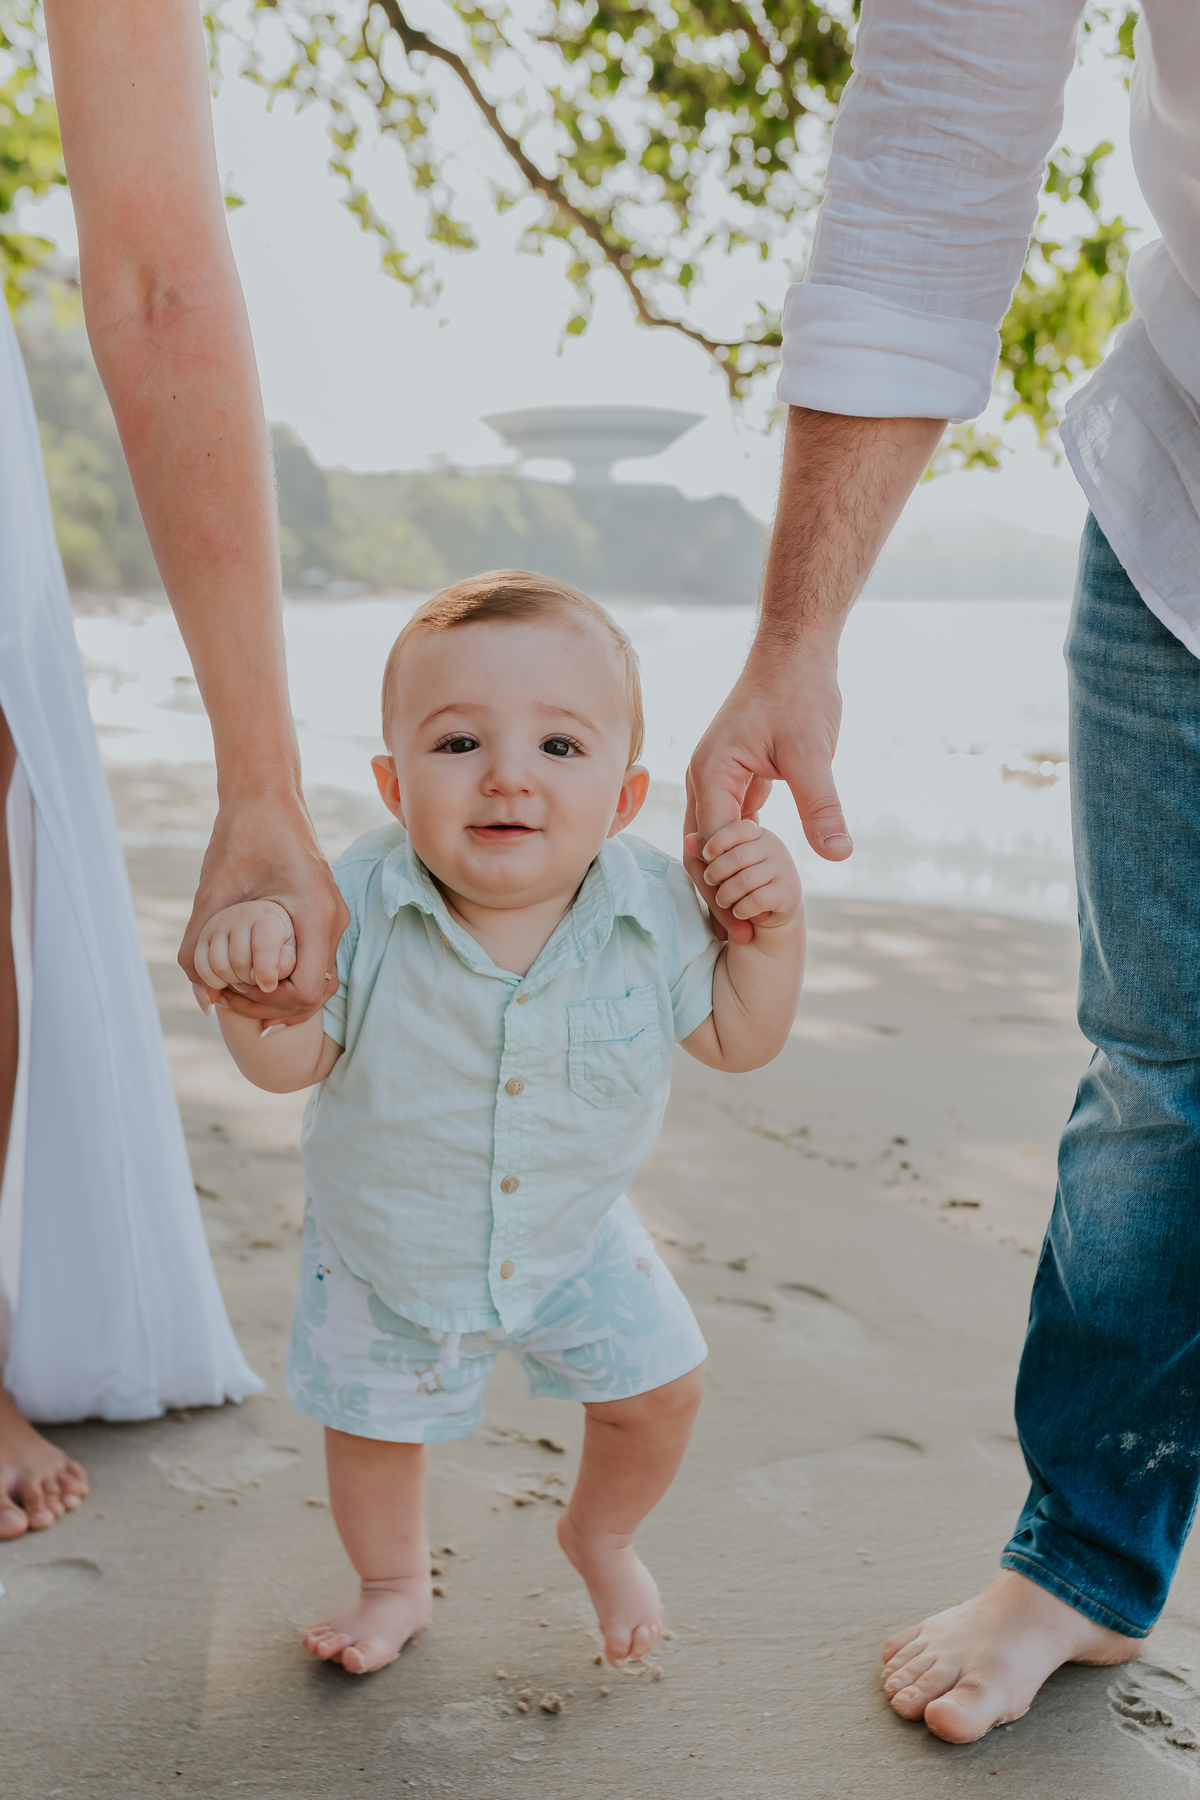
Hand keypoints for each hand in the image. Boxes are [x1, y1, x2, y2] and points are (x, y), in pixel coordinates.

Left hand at [180, 792, 347, 1021]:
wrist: (265, 798)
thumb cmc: (238, 838)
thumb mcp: (210, 897)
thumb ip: (198, 950)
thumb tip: (204, 1001)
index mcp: (314, 913)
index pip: (305, 991)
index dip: (267, 1002)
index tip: (231, 991)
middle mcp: (333, 919)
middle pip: (315, 995)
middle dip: (272, 1007)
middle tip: (229, 999)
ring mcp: (334, 918)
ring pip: (318, 981)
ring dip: (280, 995)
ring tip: (238, 991)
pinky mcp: (325, 914)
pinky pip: (313, 962)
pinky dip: (286, 977)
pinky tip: (252, 976)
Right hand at [193, 900, 296, 996]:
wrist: (262, 922)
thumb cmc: (281, 942)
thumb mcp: (290, 952)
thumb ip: (283, 967)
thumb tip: (264, 987)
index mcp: (267, 917)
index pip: (264, 947)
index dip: (266, 973)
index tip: (269, 987)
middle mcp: (239, 915)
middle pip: (239, 961)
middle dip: (249, 980)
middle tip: (257, 980)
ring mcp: (218, 923)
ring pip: (218, 965)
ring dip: (231, 981)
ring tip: (243, 979)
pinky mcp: (204, 934)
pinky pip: (199, 964)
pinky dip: (211, 980)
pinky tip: (224, 982)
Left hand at [684, 819, 800, 935]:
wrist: (774, 910)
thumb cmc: (743, 882)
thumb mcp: (723, 865)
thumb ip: (706, 853)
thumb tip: (688, 841)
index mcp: (758, 834)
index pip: (737, 829)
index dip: (717, 842)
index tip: (706, 856)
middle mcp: (774, 847)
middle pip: (737, 857)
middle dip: (716, 874)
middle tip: (710, 882)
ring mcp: (783, 869)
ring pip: (745, 881)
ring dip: (726, 895)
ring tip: (723, 900)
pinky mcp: (788, 892)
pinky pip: (756, 900)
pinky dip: (741, 909)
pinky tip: (739, 911)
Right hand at [685, 641, 848, 942]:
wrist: (795, 649)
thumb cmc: (800, 692)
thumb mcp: (814, 751)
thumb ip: (821, 804)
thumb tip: (837, 854)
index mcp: (713, 771)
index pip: (714, 844)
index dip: (729, 888)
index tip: (747, 928)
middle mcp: (705, 777)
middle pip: (704, 850)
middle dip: (721, 893)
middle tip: (743, 938)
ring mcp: (716, 776)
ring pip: (713, 841)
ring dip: (728, 878)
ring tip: (744, 924)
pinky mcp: (733, 776)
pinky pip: (729, 825)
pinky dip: (739, 855)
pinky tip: (754, 884)